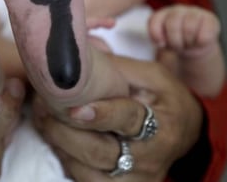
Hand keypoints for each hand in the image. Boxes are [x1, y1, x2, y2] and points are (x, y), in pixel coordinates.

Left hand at [33, 58, 202, 181]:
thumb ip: (118, 68)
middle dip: (65, 131)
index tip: (75, 108)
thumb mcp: (151, 76)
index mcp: (161, 125)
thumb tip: (79, 56)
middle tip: (42, 107)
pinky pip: (84, 179)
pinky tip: (54, 137)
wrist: (183, 133)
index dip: (101, 115)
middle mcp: (149, 159)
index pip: (128, 120)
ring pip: (87, 171)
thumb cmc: (164, 99)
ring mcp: (134, 179)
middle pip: (100, 152)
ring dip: (59, 145)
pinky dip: (65, 158)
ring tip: (42, 119)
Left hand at [149, 4, 219, 56]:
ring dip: (187, 42)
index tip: (161, 44)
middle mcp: (177, 10)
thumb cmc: (175, 42)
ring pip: (189, 28)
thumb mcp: (162, 42)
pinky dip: (200, 42)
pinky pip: (204, 33)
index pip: (155, 20)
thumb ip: (157, 38)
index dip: (156, 35)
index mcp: (162, 14)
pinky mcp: (210, 19)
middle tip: (177, 47)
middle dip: (174, 41)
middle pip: (173, 24)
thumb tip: (161, 43)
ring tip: (188, 44)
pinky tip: (199, 42)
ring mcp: (194, 12)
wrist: (195, 46)